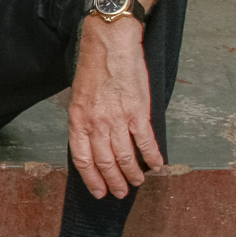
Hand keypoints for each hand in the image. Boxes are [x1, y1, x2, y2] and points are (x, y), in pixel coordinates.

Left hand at [67, 19, 162, 198]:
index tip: (99, 191)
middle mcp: (96, 123)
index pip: (83, 160)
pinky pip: (146, 142)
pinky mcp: (138, 112)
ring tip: (138, 182)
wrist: (110, 43)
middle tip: (121, 192)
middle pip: (105, 163)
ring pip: (126, 157)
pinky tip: (157, 165)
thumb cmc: (94, 67)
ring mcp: (117, 119)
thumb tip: (91, 144)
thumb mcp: (78, 97)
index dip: (91, 179)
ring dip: (133, 174)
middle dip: (114, 182)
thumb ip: (84, 121)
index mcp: (78, 120)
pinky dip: (153, 157)